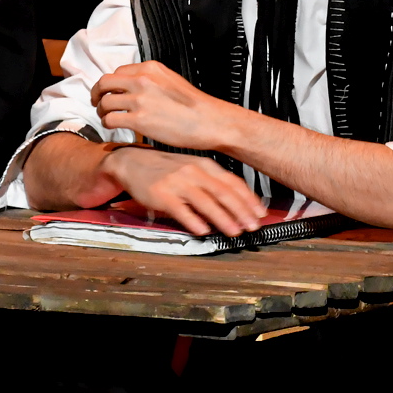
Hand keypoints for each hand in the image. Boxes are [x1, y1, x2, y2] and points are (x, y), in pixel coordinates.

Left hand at [92, 61, 238, 150]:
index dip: (110, 84)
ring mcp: (140, 100)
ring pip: (105, 103)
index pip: (117, 72)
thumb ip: (151, 80)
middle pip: (105, 83)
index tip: (109, 92)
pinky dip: (107, 124)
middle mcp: (142, 80)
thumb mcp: (171, 80)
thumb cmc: (194, 106)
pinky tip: (114, 127)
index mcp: (150, 68)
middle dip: (97, 94)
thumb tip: (133, 86)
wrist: (209, 121)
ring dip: (102, 111)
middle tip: (98, 103)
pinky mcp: (139, 120)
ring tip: (107, 118)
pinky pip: (110, 120)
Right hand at [102, 145, 264, 236]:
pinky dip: (193, 220)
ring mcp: (177, 182)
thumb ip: (212, 182)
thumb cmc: (165, 167)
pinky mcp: (161, 194)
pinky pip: (180, 209)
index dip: (248, 199)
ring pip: (205, 201)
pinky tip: (203, 230)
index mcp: (204, 165)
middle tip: (252, 225)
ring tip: (234, 231)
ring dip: (222, 218)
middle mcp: (193, 171)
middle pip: (223, 192)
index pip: (232, 182)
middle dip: (241, 211)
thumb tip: (236, 202)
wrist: (131, 161)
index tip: (260, 213)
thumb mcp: (192, 167)